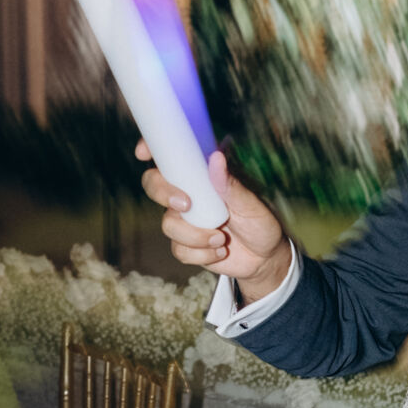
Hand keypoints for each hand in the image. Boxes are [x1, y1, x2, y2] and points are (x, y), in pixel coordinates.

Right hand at [138, 142, 289, 296]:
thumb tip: (216, 158)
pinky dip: (201, 253)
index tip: (143, 153)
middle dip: (164, 194)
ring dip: (195, 235)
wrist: (264, 258)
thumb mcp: (251, 204)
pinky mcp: (185, 244)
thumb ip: (231, 185)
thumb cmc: (260, 223)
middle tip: (186, 205)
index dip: (151, 148)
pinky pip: (179, 249)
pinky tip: (220, 251)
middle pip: (154, 185)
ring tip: (221, 239)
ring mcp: (184, 220)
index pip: (170, 157)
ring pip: (168, 224)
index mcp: (203, 177)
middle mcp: (189, 194)